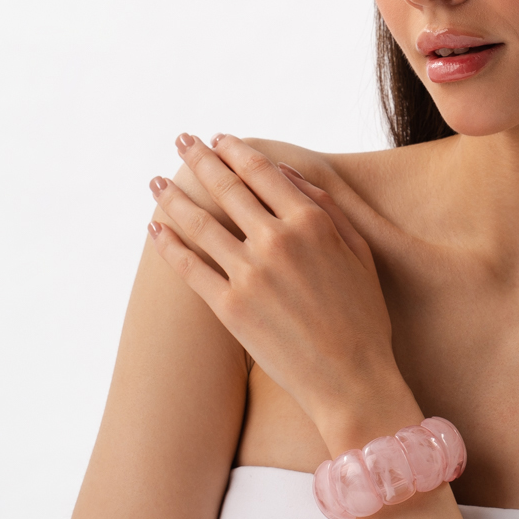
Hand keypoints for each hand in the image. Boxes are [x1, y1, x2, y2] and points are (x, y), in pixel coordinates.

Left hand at [147, 133, 411, 439]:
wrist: (350, 380)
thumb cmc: (363, 315)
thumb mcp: (360, 252)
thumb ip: (327, 208)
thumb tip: (287, 174)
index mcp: (312, 223)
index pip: (263, 171)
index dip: (237, 150)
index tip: (219, 138)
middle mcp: (276, 240)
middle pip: (226, 188)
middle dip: (199, 159)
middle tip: (181, 140)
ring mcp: (249, 274)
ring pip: (198, 223)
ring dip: (171, 196)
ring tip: (155, 181)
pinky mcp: (228, 307)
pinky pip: (189, 267)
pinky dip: (167, 244)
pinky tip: (155, 228)